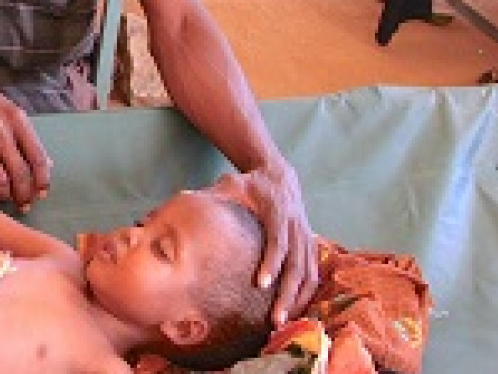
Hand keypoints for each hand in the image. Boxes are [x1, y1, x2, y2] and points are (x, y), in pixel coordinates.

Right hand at [0, 73, 50, 210]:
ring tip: (5, 198)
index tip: (42, 192)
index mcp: (16, 119)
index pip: (37, 156)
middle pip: (19, 172)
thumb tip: (47, 163)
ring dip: (4, 195)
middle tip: (24, 203)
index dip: (42, 180)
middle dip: (24, 194)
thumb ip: (27, 136)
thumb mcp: (9, 109)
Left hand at [212, 168, 318, 324]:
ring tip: (283, 322)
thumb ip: (213, 194)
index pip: (278, 241)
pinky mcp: (310, 244)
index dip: (271, 263)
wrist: (278, 175)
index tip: (261, 284)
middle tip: (275, 319)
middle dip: (287, 293)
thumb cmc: (250, 184)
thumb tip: (183, 197)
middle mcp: (297, 225)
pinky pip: (313, 272)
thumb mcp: (231, 183)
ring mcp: (306, 236)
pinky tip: (296, 311)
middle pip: (297, 264)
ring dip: (298, 299)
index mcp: (278, 211)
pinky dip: (307, 293)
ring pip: (309, 272)